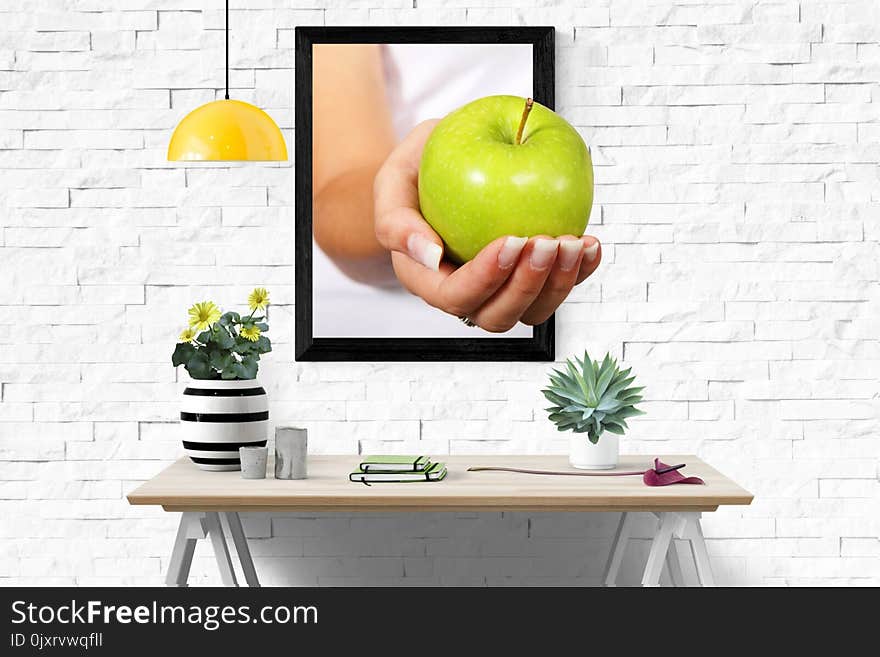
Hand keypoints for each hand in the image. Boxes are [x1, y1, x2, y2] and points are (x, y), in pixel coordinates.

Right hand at [373, 120, 601, 331]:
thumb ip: (395, 220)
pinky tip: (591, 244)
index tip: (511, 240)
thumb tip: (430, 256)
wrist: (443, 165)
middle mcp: (467, 292)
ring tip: (574, 244)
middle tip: (546, 241)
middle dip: (528, 285)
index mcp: (428, 279)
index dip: (486, 278)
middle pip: (498, 315)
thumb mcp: (392, 181)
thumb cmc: (414, 172)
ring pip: (532, 311)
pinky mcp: (530, 274)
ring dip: (558, 284)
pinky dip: (580, 272)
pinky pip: (557, 286)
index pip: (456, 297)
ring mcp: (501, 287)